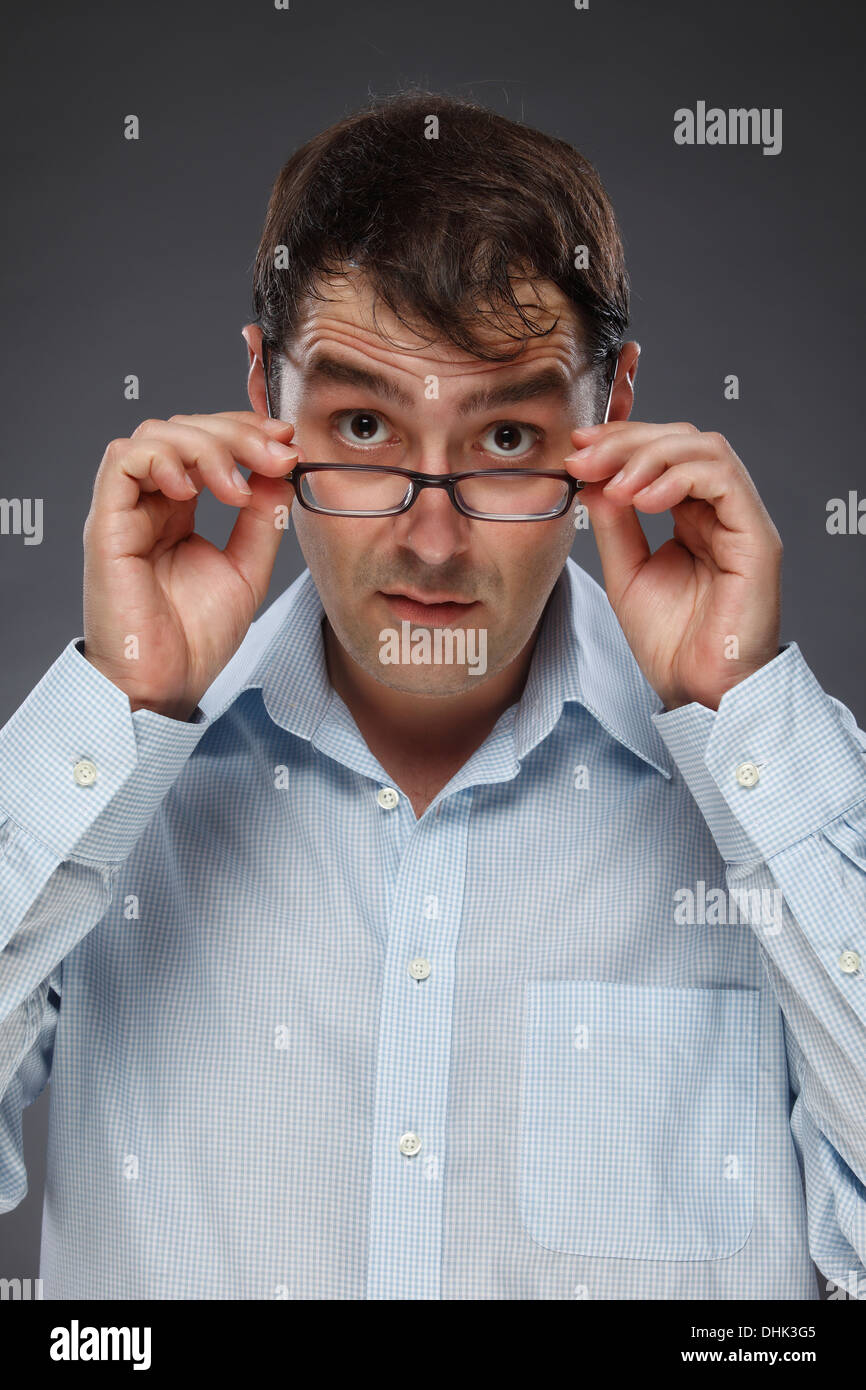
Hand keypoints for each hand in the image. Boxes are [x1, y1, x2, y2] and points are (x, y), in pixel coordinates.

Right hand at [83, 410, 298, 720]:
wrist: (166, 685)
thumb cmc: (196, 640)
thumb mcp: (248, 569)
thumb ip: (262, 519)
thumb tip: (281, 469)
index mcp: (179, 511)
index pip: (207, 443)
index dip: (246, 431)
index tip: (288, 443)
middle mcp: (151, 504)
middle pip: (186, 429)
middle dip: (238, 434)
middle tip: (276, 456)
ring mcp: (128, 510)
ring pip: (156, 434)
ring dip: (206, 446)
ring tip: (236, 487)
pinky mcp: (108, 523)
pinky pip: (123, 461)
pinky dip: (163, 459)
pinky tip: (195, 490)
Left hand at [565, 421, 782, 710]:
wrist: (697, 691)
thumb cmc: (670, 644)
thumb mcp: (625, 572)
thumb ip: (614, 524)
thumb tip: (594, 477)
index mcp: (692, 517)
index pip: (662, 453)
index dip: (620, 442)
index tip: (578, 449)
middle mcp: (720, 512)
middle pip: (682, 440)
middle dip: (628, 442)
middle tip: (587, 458)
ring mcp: (741, 521)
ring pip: (704, 449)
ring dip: (650, 456)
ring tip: (616, 484)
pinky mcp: (756, 538)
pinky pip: (725, 480)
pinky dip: (679, 477)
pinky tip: (644, 498)